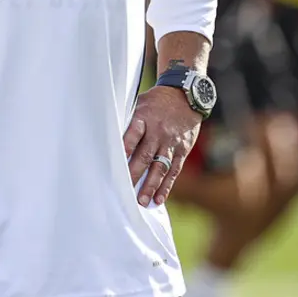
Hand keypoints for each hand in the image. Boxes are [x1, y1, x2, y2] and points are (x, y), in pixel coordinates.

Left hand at [123, 85, 201, 206]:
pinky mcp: (182, 150)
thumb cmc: (156, 101)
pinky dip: (166, 185)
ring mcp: (171, 142)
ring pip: (160, 167)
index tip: (113, 164)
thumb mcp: (140, 104)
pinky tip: (159, 198)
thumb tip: (111, 140)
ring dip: (151, 185)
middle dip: (134, 174)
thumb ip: (129, 122)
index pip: (132, 135)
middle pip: (145, 156)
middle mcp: (158, 131)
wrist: (186, 95)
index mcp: (144, 117)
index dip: (124, 149)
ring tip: (142, 201)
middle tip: (124, 192)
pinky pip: (174, 170)